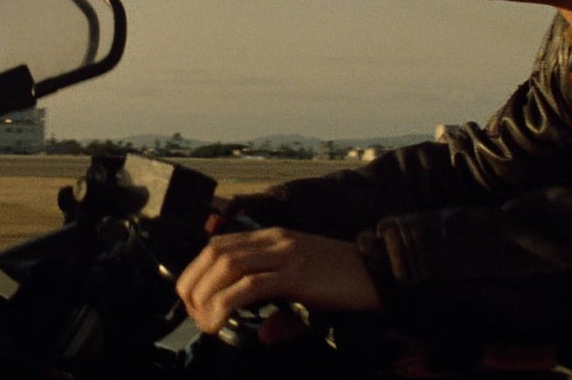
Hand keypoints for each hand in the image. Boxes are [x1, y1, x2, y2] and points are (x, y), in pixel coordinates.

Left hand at [175, 227, 381, 336]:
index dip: (197, 269)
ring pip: (228, 265)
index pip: (220, 244)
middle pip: (216, 253)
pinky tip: (220, 321)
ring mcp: (286, 255)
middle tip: (191, 312)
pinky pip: (251, 286)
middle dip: (194, 282)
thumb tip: (262, 333)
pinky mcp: (296, 276)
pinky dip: (226, 303)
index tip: (191, 297)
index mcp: (273, 238)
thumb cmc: (344, 281)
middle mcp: (275, 240)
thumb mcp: (304, 288)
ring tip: (202, 319)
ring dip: (205, 294)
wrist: (380, 272)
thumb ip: (281, 309)